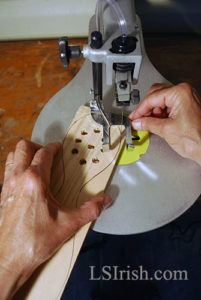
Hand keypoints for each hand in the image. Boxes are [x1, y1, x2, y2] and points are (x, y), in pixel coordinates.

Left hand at [0, 140, 111, 298]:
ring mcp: (7, 186)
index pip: (44, 154)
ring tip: (35, 161)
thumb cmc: (32, 242)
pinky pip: (7, 171)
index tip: (57, 148)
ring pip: (11, 157)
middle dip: (36, 146)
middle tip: (46, 153)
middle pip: (23, 148)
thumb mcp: (67, 225)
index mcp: (35, 181)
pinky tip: (25, 180)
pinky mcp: (1, 196)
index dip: (53, 148)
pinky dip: (16, 167)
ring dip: (23, 155)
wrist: (9, 259)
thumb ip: (89, 210)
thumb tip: (103, 202)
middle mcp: (18, 179)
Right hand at [129, 83, 200, 164]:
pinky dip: (160, 114)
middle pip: (156, 95)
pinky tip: (156, 123)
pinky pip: (169, 105)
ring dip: (153, 111)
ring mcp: (186, 99)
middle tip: (139, 120)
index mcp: (180, 93)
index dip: (140, 109)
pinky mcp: (187, 106)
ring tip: (148, 123)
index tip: (134, 117)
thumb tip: (137, 122)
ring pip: (162, 100)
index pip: (152, 98)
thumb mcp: (165, 130)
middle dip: (147, 109)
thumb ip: (148, 124)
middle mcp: (184, 92)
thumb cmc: (196, 139)